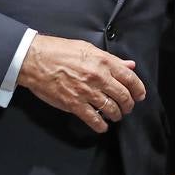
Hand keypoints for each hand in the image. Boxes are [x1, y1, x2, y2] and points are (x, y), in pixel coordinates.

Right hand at [16, 35, 145, 133]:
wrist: (35, 59)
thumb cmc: (59, 51)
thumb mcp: (88, 49)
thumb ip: (111, 60)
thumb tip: (129, 65)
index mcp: (103, 62)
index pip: (130, 78)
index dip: (138, 89)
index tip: (140, 95)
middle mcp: (98, 77)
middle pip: (123, 96)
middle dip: (129, 105)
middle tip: (128, 107)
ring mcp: (86, 92)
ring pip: (111, 109)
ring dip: (117, 115)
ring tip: (116, 115)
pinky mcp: (74, 104)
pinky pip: (93, 119)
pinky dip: (101, 125)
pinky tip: (102, 126)